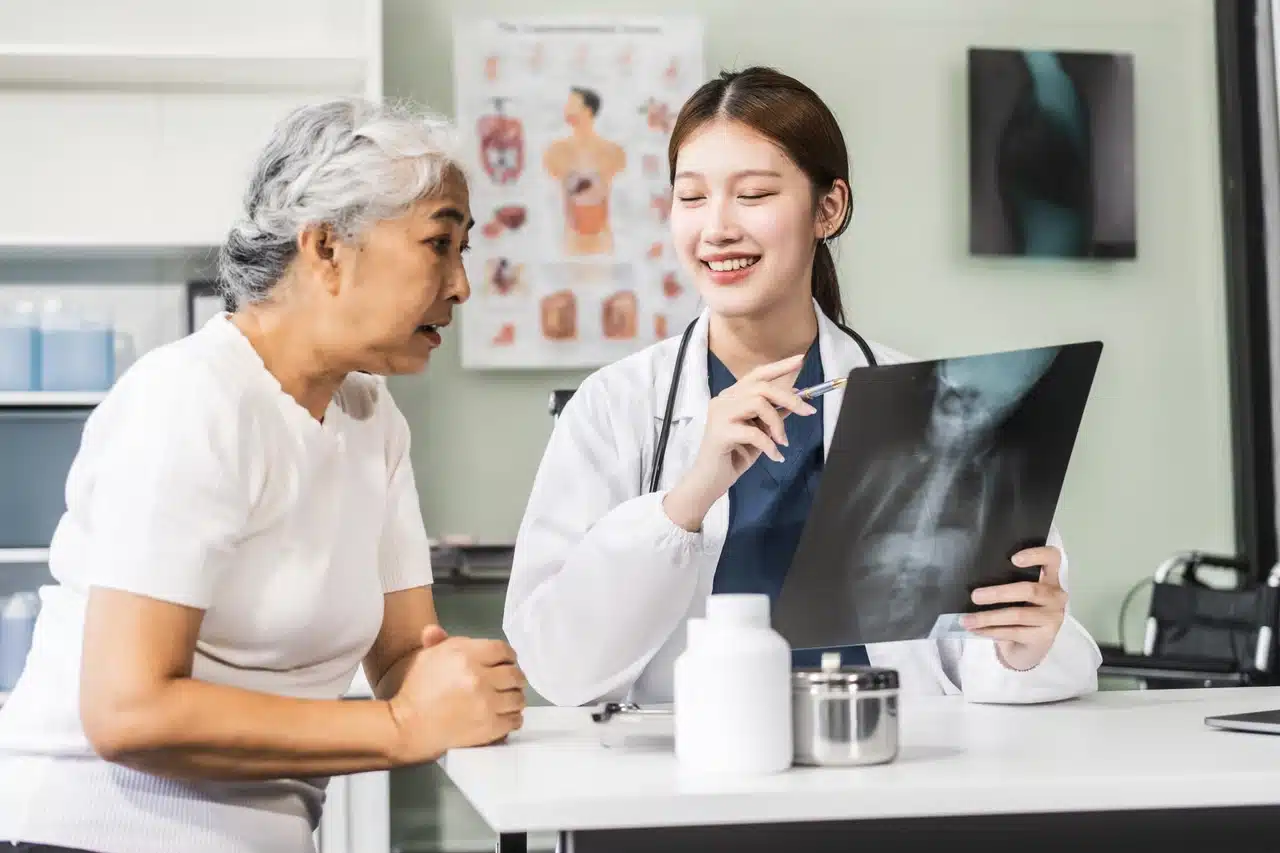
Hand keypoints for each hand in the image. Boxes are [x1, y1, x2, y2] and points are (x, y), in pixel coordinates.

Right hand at [386, 626, 525, 763]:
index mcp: (466, 655)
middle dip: (515, 677)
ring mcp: (486, 703)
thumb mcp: (425, 657)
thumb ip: (439, 641)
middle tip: (511, 682)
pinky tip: (506, 715)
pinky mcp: (489, 727)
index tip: (508, 662)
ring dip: (515, 697)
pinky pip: (514, 720)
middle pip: (515, 674)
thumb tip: (435, 630)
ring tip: (508, 699)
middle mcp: (479, 677)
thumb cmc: (416, 689)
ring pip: (518, 698)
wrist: (406, 725)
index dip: (508, 656)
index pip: (503, 650)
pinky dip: (513, 717)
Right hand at [663, 353, 815, 530]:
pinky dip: (770, 445)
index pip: (757, 374)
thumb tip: (794, 400)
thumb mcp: (760, 432)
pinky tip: (775, 456)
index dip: (779, 367)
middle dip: (789, 398)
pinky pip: (754, 432)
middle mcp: (723, 400)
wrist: (709, 481)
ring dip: (777, 424)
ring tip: (782, 442)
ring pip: (758, 404)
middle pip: (761, 387)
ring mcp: (719, 414)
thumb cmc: (733, 455)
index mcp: (732, 397)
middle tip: (808, 412)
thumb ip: (772, 415)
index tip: (800, 360)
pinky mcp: (720, 432)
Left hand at [961, 546, 1067, 671]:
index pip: (1052, 559)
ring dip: (988, 617)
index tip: (1013, 559)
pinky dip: (991, 631)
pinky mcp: (1045, 637)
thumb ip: (1006, 582)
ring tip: (967, 620)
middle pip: (1030, 590)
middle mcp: (1056, 596)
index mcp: (1050, 578)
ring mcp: (1053, 618)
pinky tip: (976, 630)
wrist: (1029, 647)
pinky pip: (1014, 632)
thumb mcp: (1017, 594)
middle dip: (998, 593)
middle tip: (975, 596)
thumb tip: (973, 577)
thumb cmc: (1019, 611)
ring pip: (1018, 614)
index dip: (1036, 555)